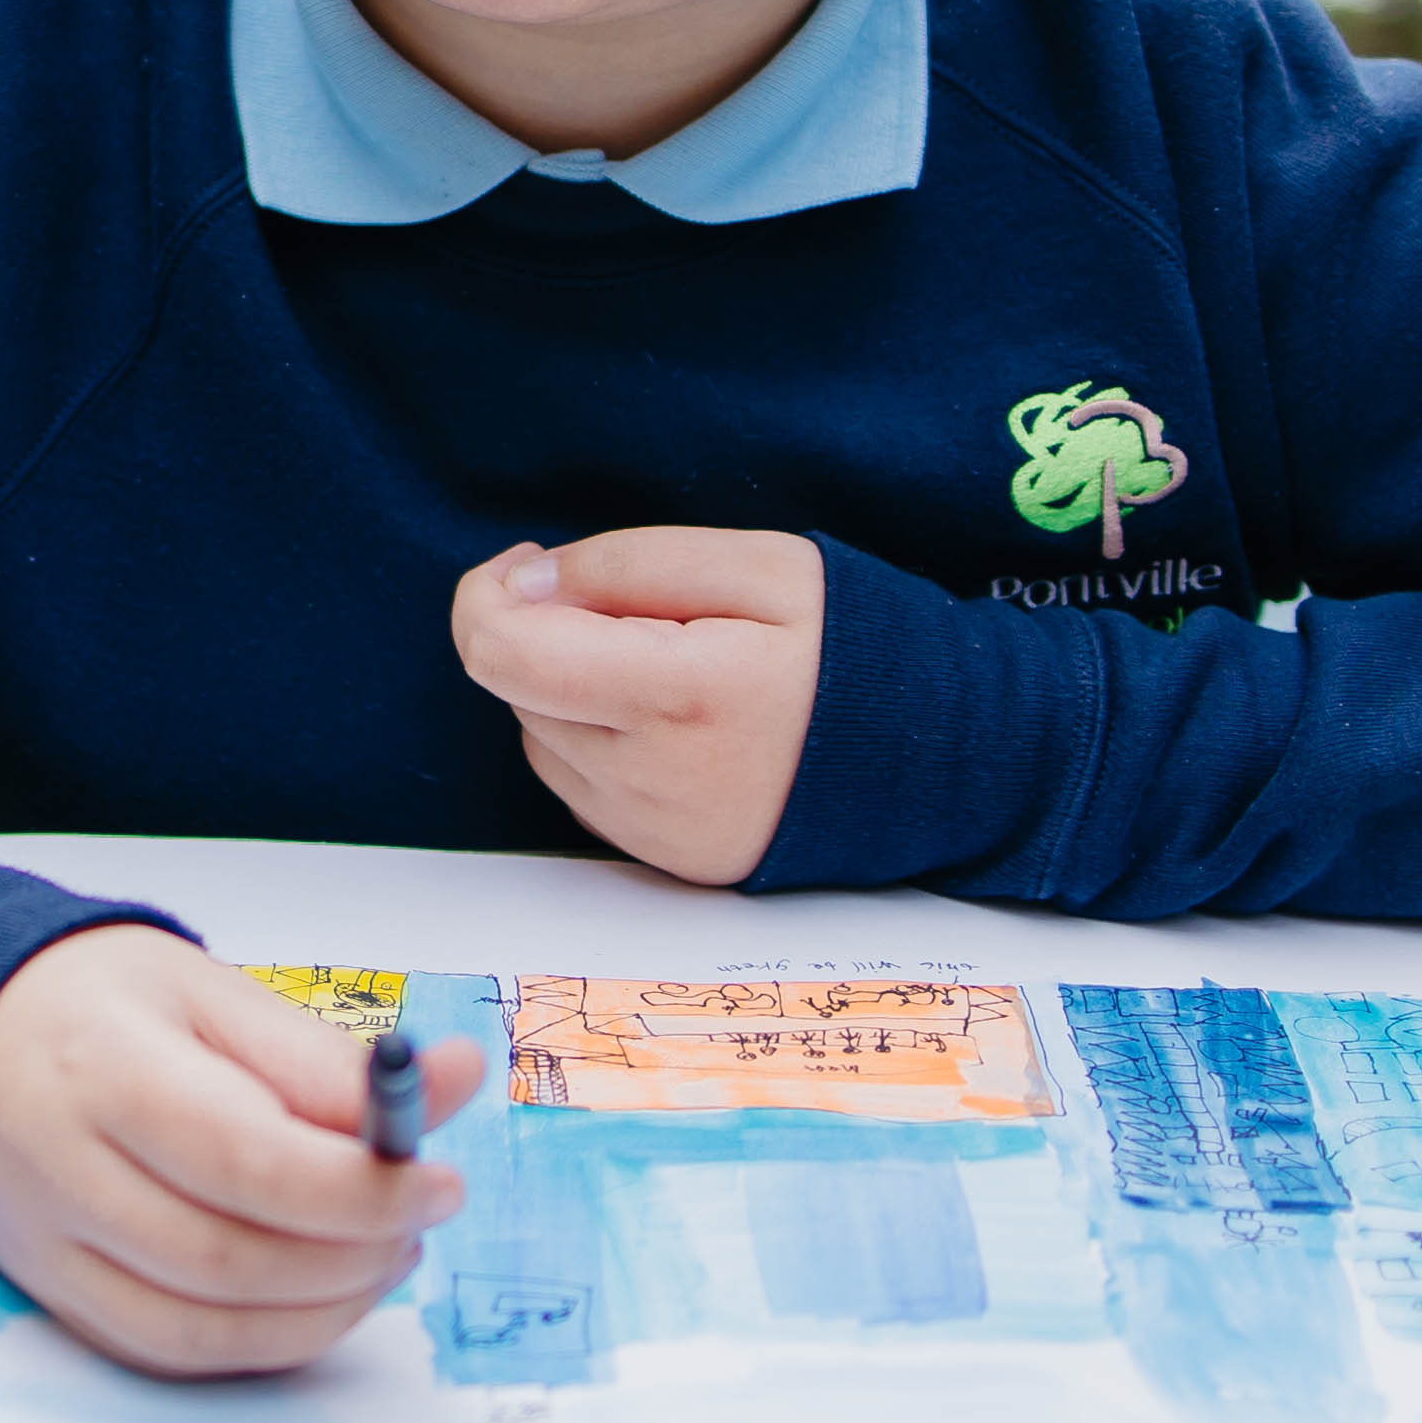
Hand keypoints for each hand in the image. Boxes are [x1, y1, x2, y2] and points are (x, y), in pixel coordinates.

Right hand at [0, 925, 488, 1377]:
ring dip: (319, 1311)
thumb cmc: (104, 1007)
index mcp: (104, 1069)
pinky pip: (169, 1354)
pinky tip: (313, 1297)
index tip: (438, 1182)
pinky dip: (260, 1344)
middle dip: (352, 1255)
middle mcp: (61, 1171)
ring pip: (200, 1328)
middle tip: (418, 1218)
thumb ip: (329, 1060)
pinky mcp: (54, 1299)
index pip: (243, 1159)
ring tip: (379, 1255)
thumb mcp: (213, 995)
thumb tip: (458, 1080)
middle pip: (226, 1258)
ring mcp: (47, 1249)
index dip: (357, 1190)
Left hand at [449, 525, 826, 884]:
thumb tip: (526, 585)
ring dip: (572, 689)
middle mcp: (653, 779)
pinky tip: (670, 719)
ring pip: (542, 737)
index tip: (526, 563)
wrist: (934, 759)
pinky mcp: (663, 859)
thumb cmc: (849, 647)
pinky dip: (598, 741)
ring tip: (666, 666)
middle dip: (548, 633)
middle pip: (519, 690)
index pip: (504, 653)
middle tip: (633, 608)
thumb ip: (628, 563)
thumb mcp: (760, 566)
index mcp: (678, 694)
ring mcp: (655, 831)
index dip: (487, 594)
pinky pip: (581, 786)